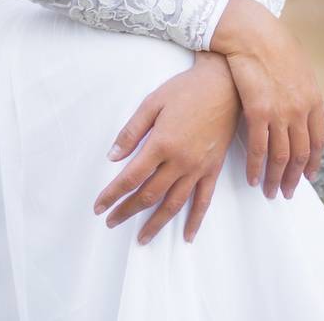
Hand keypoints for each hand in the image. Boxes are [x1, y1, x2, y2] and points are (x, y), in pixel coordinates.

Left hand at [92, 53, 239, 244]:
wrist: (224, 85)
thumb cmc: (185, 90)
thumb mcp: (152, 103)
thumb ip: (131, 131)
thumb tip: (112, 156)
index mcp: (161, 144)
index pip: (130, 177)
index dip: (112, 195)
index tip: (99, 207)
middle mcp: (179, 161)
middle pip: (149, 195)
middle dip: (127, 211)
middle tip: (112, 222)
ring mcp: (198, 168)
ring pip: (174, 203)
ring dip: (156, 223)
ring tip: (142, 238)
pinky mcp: (212, 169)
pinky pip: (203, 200)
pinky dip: (194, 220)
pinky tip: (186, 235)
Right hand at [209, 0, 323, 199]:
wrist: (252, 33)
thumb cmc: (275, 46)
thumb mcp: (304, 70)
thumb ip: (314, 95)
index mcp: (314, 101)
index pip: (318, 142)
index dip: (313, 163)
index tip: (309, 177)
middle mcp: (300, 111)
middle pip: (301, 154)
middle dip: (295, 178)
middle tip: (289, 193)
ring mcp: (280, 113)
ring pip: (281, 156)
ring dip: (276, 178)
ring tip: (270, 192)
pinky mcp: (258, 111)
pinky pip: (258, 147)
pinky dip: (256, 166)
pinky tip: (253, 177)